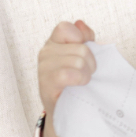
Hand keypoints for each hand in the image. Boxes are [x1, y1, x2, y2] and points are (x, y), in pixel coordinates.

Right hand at [38, 20, 95, 136]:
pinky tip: (79, 86)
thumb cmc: (78, 82)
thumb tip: (81, 24)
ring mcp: (43, 69)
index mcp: (54, 42)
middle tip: (87, 74)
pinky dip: (80, 79)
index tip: (86, 53)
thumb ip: (85, 39)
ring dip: (87, 73)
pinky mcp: (46, 85)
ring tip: (82, 82)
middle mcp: (46, 53)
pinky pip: (67, 74)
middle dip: (91, 62)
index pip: (66, 27)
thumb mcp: (84, 57)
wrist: (69, 112)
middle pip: (81, 48)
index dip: (81, 38)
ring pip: (78, 60)